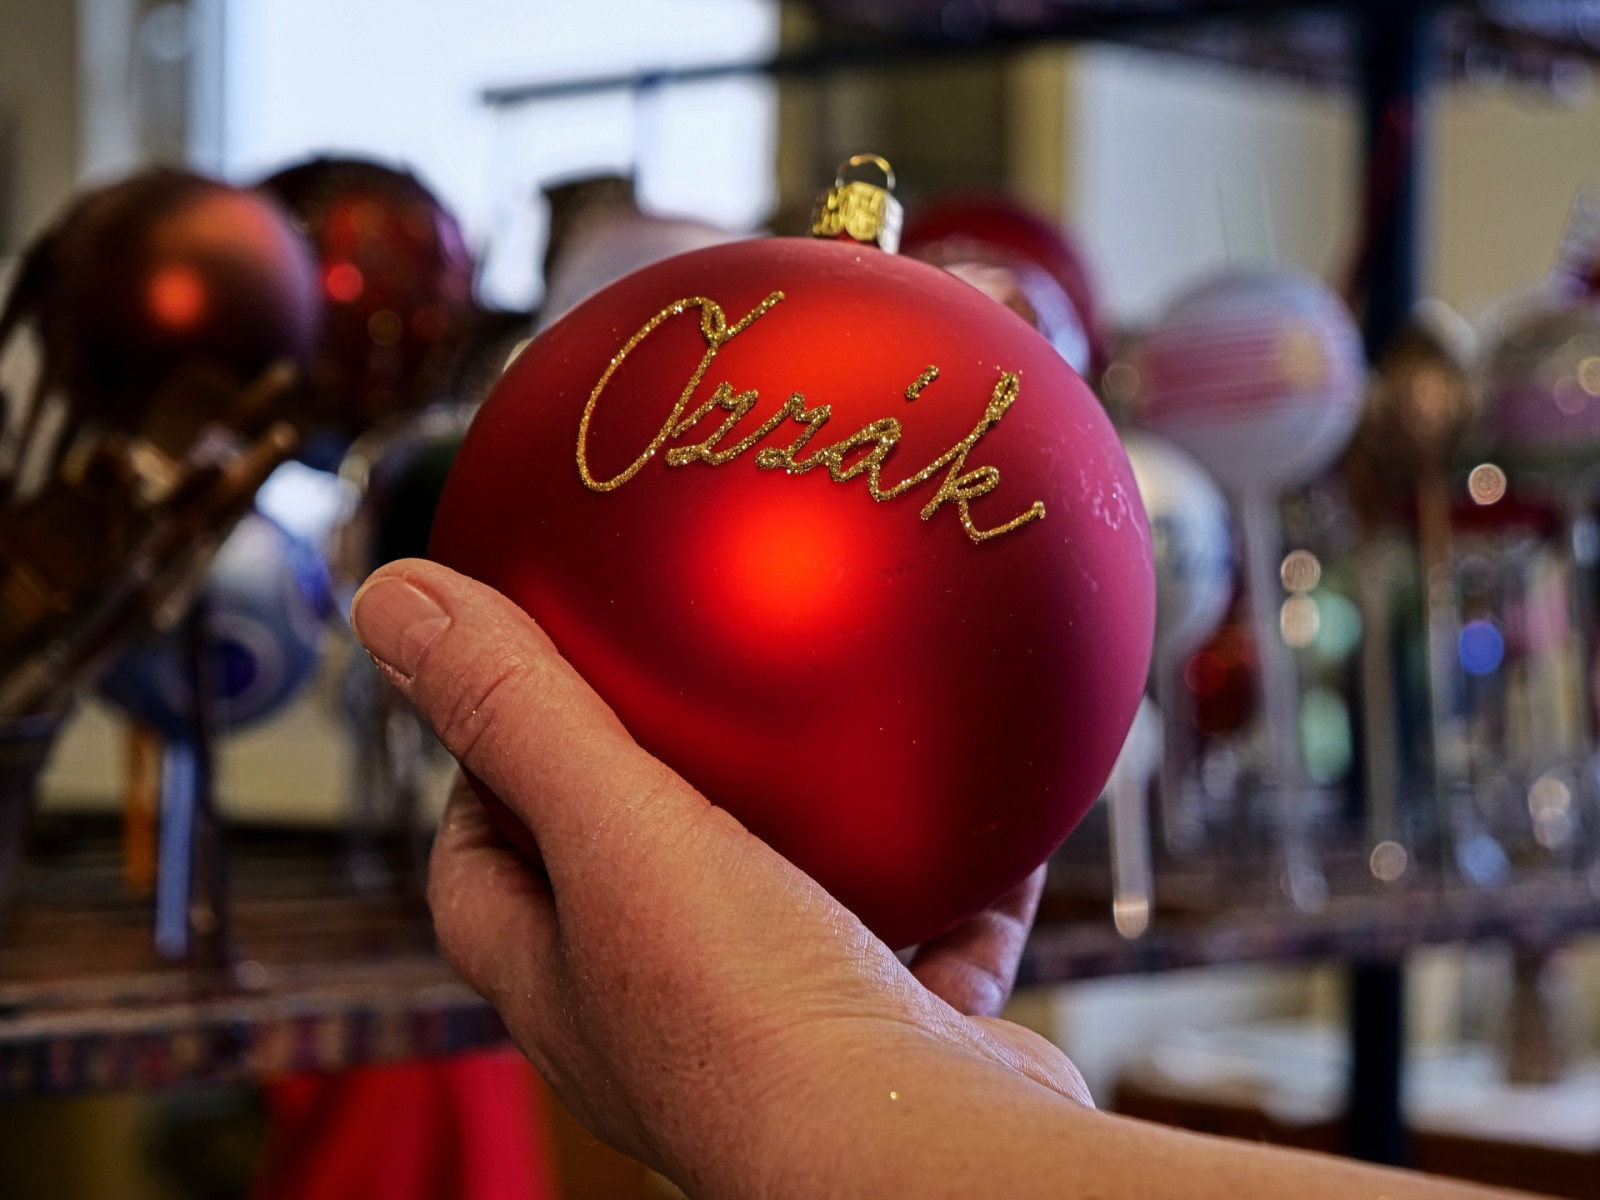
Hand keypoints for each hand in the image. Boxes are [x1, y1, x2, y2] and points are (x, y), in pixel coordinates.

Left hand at [351, 560, 1087, 1196]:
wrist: (917, 1151)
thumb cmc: (751, 1023)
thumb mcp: (617, 830)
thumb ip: (518, 711)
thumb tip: (391, 599)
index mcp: (564, 983)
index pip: (477, 874)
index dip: (481, 784)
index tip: (523, 699)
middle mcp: (656, 1022)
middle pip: (618, 892)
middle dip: (638, 801)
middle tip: (679, 704)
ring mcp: (777, 1037)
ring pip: (772, 918)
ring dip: (795, 843)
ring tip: (823, 753)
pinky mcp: (890, 1045)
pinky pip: (917, 946)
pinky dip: (941, 892)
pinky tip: (974, 833)